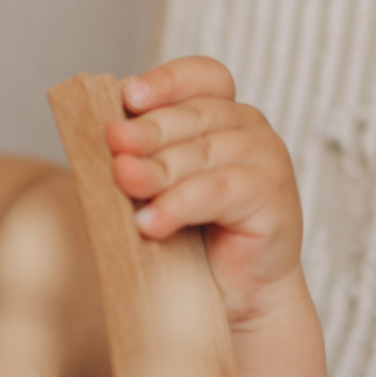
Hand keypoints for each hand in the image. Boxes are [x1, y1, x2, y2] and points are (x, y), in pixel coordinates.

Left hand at [109, 57, 338, 376]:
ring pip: (207, 152)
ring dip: (161, 169)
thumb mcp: (158, 189)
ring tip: (125, 185)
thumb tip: (101, 144)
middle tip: (113, 145)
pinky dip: (183, 204)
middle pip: (196, 115)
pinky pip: (223, 191)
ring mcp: (267, 160)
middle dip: (148, 131)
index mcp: (221, 115)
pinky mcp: (275, 198)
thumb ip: (137, 161)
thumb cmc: (190, 238)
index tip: (128, 95)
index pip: (202, 77)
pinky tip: (152, 222)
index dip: (167, 82)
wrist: (235, 299)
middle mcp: (249, 129)